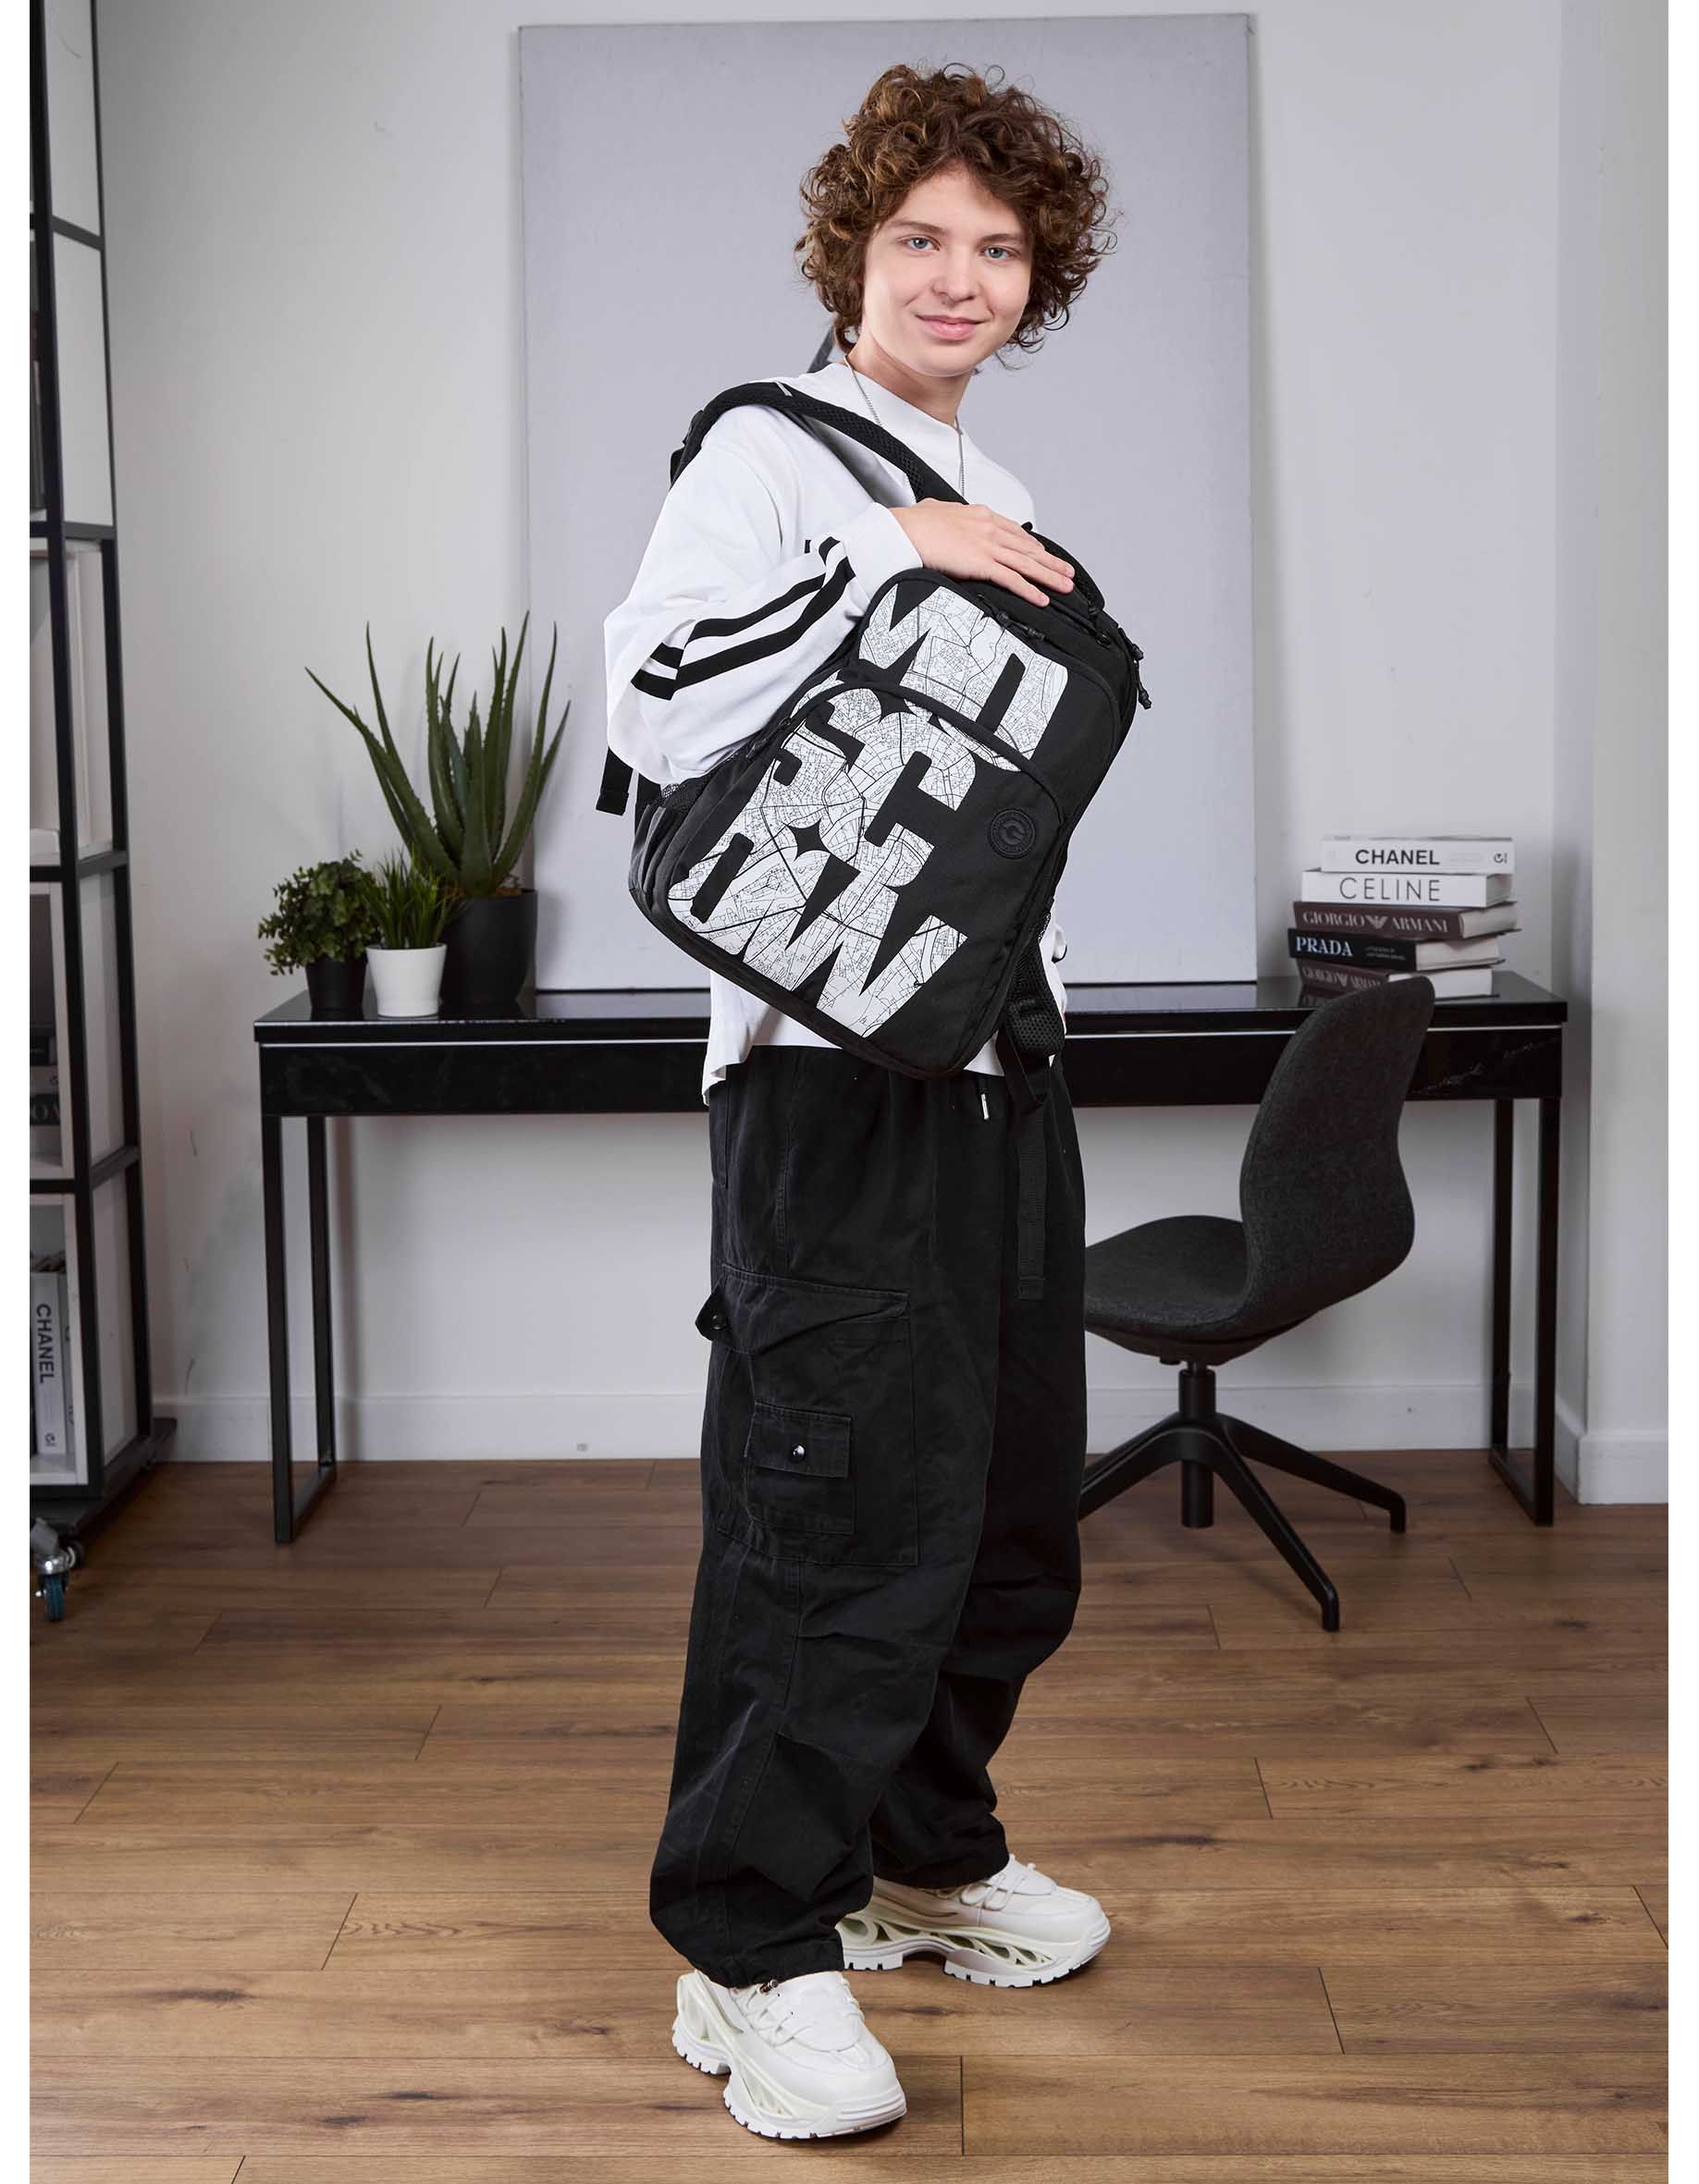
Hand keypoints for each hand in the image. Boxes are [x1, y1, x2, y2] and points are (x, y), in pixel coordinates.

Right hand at [891, 501, 1074, 606]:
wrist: (904, 529)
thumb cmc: (914, 523)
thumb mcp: (935, 511)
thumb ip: (944, 515)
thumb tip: (938, 513)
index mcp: (979, 515)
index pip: (1014, 532)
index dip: (1032, 546)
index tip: (1043, 554)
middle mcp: (989, 528)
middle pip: (1027, 549)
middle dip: (1050, 562)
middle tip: (1067, 572)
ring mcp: (988, 546)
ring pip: (1027, 564)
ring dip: (1049, 577)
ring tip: (1065, 586)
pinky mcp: (982, 563)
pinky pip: (1012, 579)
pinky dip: (1029, 590)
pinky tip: (1042, 598)